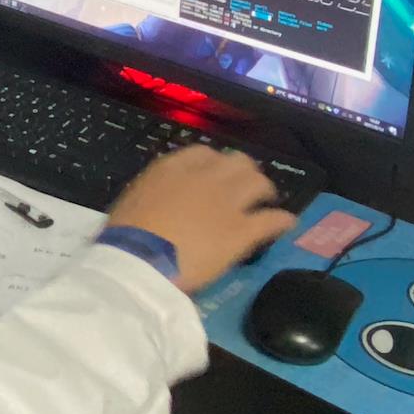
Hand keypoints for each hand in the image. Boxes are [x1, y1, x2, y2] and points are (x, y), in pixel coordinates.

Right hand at [105, 146, 296, 291]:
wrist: (140, 260)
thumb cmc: (126, 235)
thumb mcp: (133, 199)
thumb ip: (155, 192)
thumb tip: (160, 199)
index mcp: (173, 168)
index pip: (202, 153)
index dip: (213, 163)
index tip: (213, 174)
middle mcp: (205, 178)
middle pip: (237, 162)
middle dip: (244, 172)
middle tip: (245, 186)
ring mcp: (227, 202)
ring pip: (259, 183)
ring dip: (265, 190)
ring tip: (267, 199)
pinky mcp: (242, 231)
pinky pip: (272, 219)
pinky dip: (281, 220)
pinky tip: (286, 223)